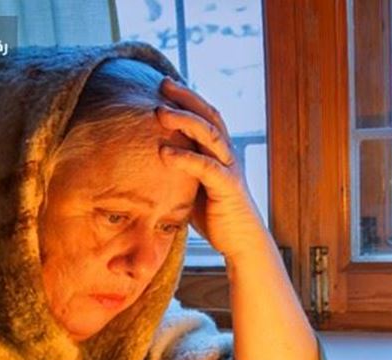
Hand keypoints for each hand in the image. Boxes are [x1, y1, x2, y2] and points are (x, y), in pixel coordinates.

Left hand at [156, 77, 268, 260]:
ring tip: (160, 112)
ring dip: (184, 120)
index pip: (205, 116)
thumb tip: (149, 163)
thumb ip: (180, 171)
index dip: (187, 98)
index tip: (164, 85)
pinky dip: (184, 158)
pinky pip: (206, 167)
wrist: (242, 243)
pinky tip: (164, 153)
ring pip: (209, 135)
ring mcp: (230, 169)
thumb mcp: (193, 187)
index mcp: (220, 152)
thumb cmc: (215, 216)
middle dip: (186, 98)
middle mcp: (228, 155)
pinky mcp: (228, 187)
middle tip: (163, 84)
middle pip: (209, 116)